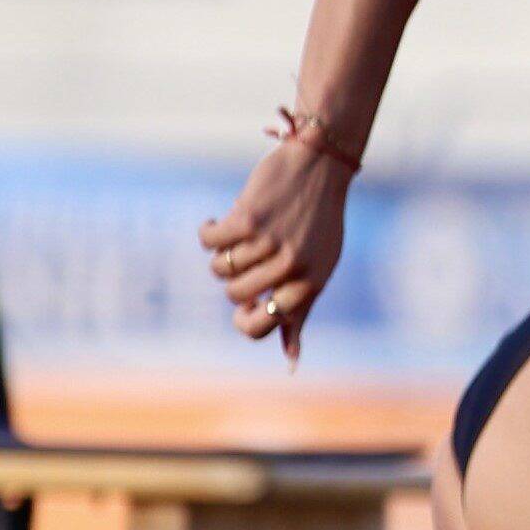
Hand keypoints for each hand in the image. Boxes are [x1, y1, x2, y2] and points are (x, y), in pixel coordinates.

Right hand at [200, 137, 349, 358]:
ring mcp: (269, 243)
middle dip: (233, 277)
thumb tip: (291, 363)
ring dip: (223, 252)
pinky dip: (209, 231)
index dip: (245, 318)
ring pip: (220, 268)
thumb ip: (301, 312)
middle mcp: (291, 266)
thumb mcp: (319, 269)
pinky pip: (209, 240)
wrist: (319, 166)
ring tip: (240, 235)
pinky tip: (220, 221)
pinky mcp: (247, 218)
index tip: (245, 303)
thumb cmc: (319, 222)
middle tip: (246, 256)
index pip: (262, 326)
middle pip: (234, 295)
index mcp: (310, 284)